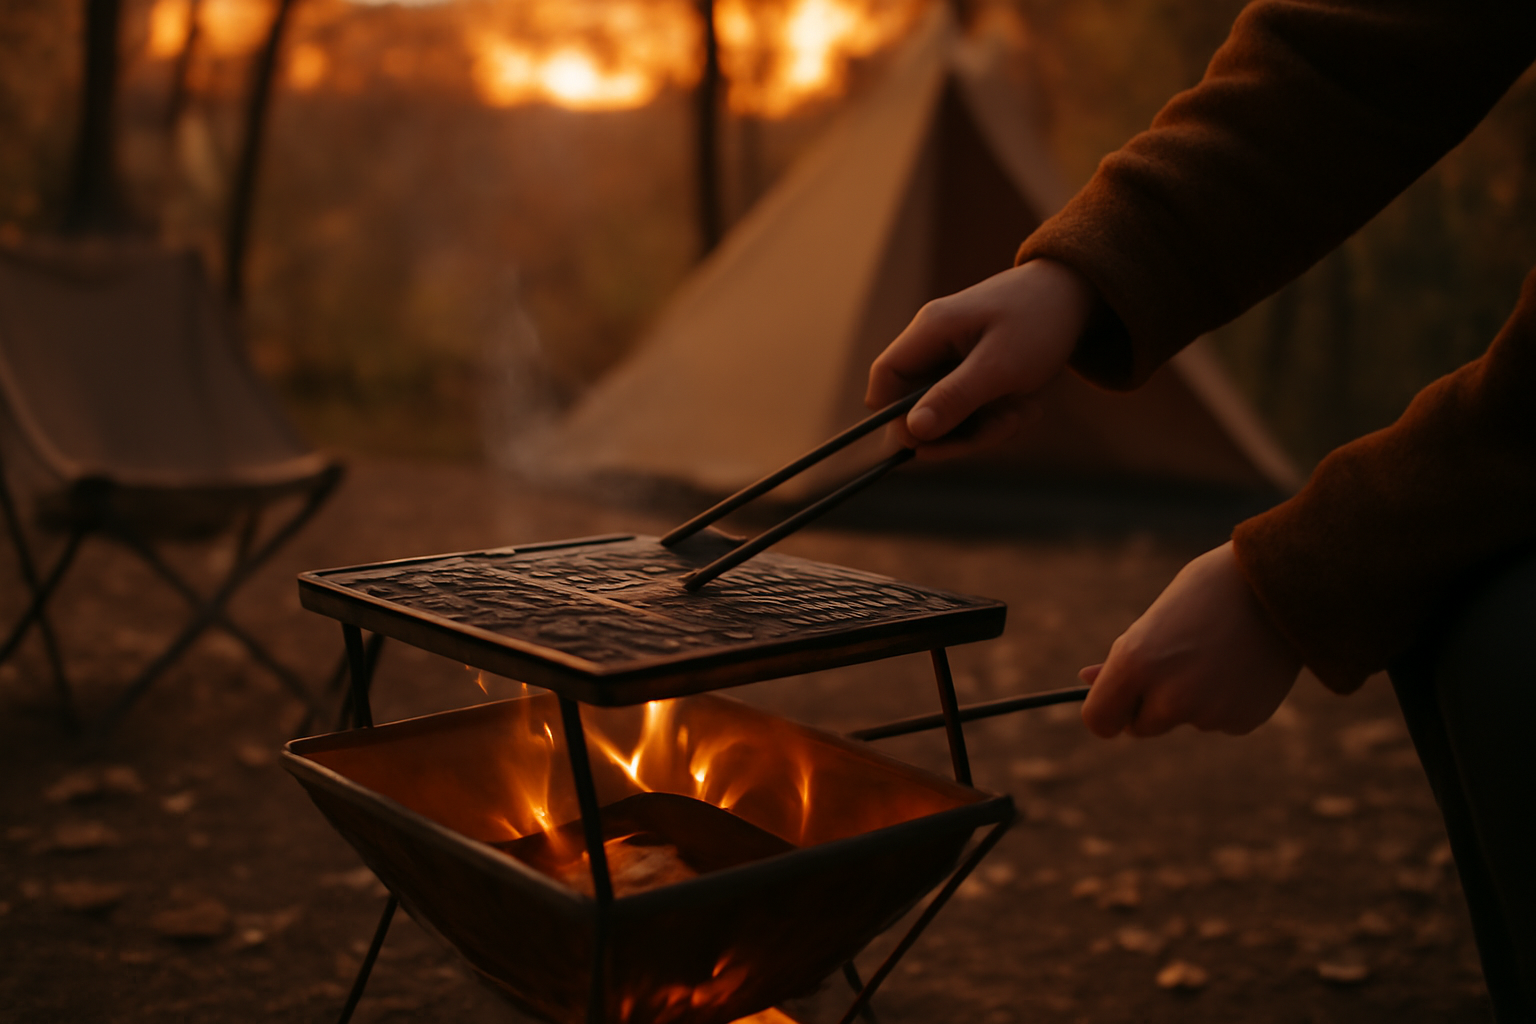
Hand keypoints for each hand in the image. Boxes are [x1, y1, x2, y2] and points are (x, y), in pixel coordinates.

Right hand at [866, 259, 1093, 456]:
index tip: (924, 444)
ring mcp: (954, 358)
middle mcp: (935, 343)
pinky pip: (972, 409)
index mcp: (930, 330)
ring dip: (985, 426)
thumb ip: (954, 398)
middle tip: (1000, 429)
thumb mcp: (1000, 366)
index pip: (885, 378)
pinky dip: (997, 416)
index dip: (893, 416)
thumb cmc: (1040, 321)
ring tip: (1023, 412)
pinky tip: (1026, 404)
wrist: (1078, 295)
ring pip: (949, 414)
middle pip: (918, 406)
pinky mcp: (974, 371)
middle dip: (957, 430)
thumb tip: (911, 432)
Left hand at [1080, 542, 1302, 737]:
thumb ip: (1123, 658)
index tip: (1115, 705)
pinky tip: (1243, 666)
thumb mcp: (1155, 619)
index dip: (1106, 713)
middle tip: (1175, 664)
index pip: (1099, 720)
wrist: (1281, 584)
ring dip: (1191, 700)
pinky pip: (1220, 720)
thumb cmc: (1208, 592)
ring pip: (1183, 720)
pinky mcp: (1241, 722)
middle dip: (1149, 705)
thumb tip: (1087, 681)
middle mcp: (1168, 696)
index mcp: (1135, 663)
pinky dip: (1226, 701)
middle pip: (1140, 726)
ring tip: (1217, 653)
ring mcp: (1207, 714)